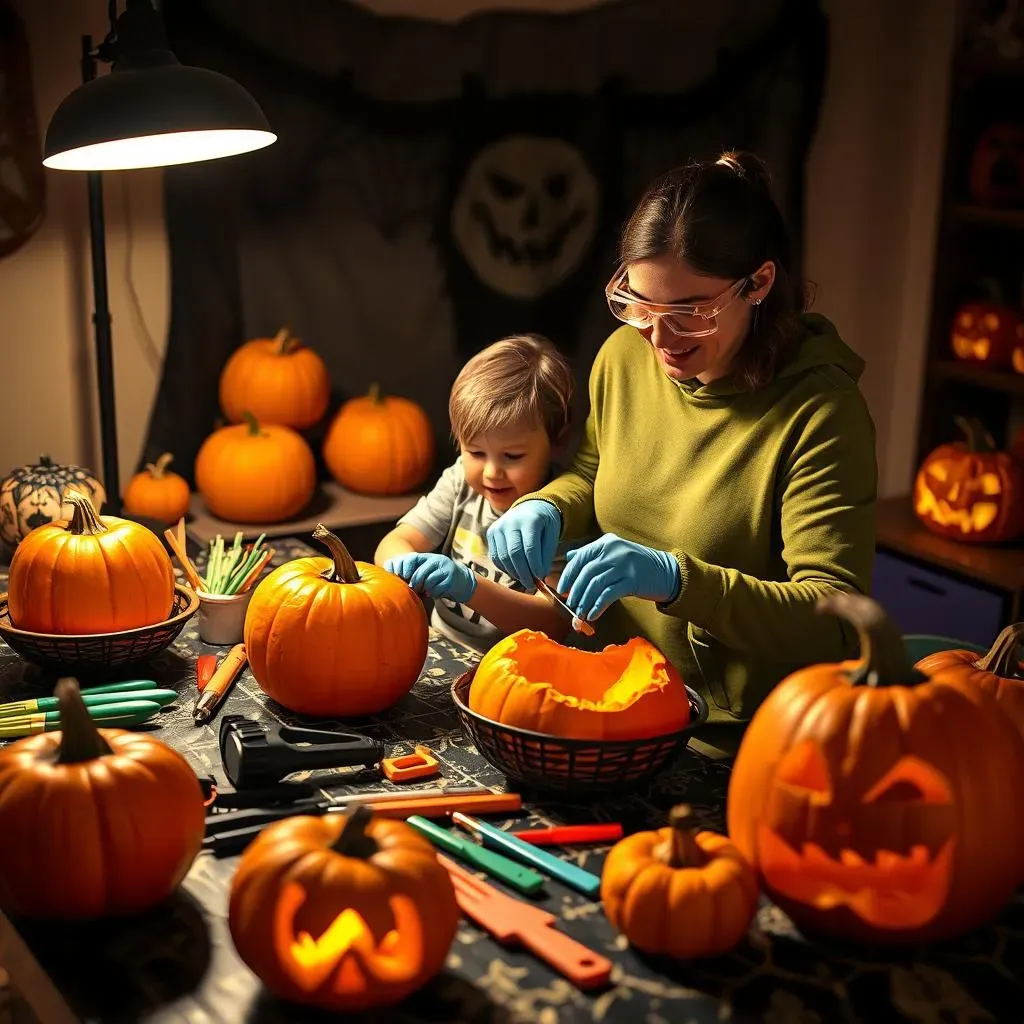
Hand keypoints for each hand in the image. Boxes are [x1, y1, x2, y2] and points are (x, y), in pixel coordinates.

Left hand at [384, 553, 476, 602]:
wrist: (462, 582)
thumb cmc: (438, 579)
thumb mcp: (426, 572)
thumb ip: (412, 572)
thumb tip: (391, 573)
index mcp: (428, 557)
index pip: (412, 558)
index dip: (405, 567)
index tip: (403, 577)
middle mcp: (437, 560)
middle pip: (419, 573)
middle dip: (415, 584)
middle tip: (415, 590)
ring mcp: (445, 568)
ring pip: (428, 582)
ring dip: (426, 590)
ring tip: (428, 591)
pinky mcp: (451, 578)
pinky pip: (437, 589)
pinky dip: (435, 593)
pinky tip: (437, 593)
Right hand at [486, 499, 561, 586]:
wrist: (530, 507)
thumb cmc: (544, 523)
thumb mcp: (551, 535)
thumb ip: (546, 554)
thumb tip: (540, 575)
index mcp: (529, 519)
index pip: (530, 547)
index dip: (535, 565)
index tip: (541, 577)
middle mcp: (510, 521)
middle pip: (514, 553)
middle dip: (523, 572)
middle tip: (531, 584)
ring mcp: (498, 527)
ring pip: (503, 557)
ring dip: (514, 572)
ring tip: (525, 580)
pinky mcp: (491, 533)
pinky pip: (495, 556)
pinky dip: (505, 568)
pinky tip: (515, 572)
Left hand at [556, 533, 679, 621]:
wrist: (666, 571)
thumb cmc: (637, 564)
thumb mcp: (615, 552)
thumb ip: (593, 553)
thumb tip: (570, 557)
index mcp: (606, 543)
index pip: (580, 557)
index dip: (568, 574)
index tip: (561, 589)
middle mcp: (614, 551)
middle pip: (586, 572)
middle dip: (575, 591)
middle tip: (570, 604)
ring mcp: (624, 565)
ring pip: (595, 585)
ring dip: (585, 601)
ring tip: (580, 613)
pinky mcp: (632, 580)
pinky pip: (608, 595)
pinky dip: (598, 606)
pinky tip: (593, 615)